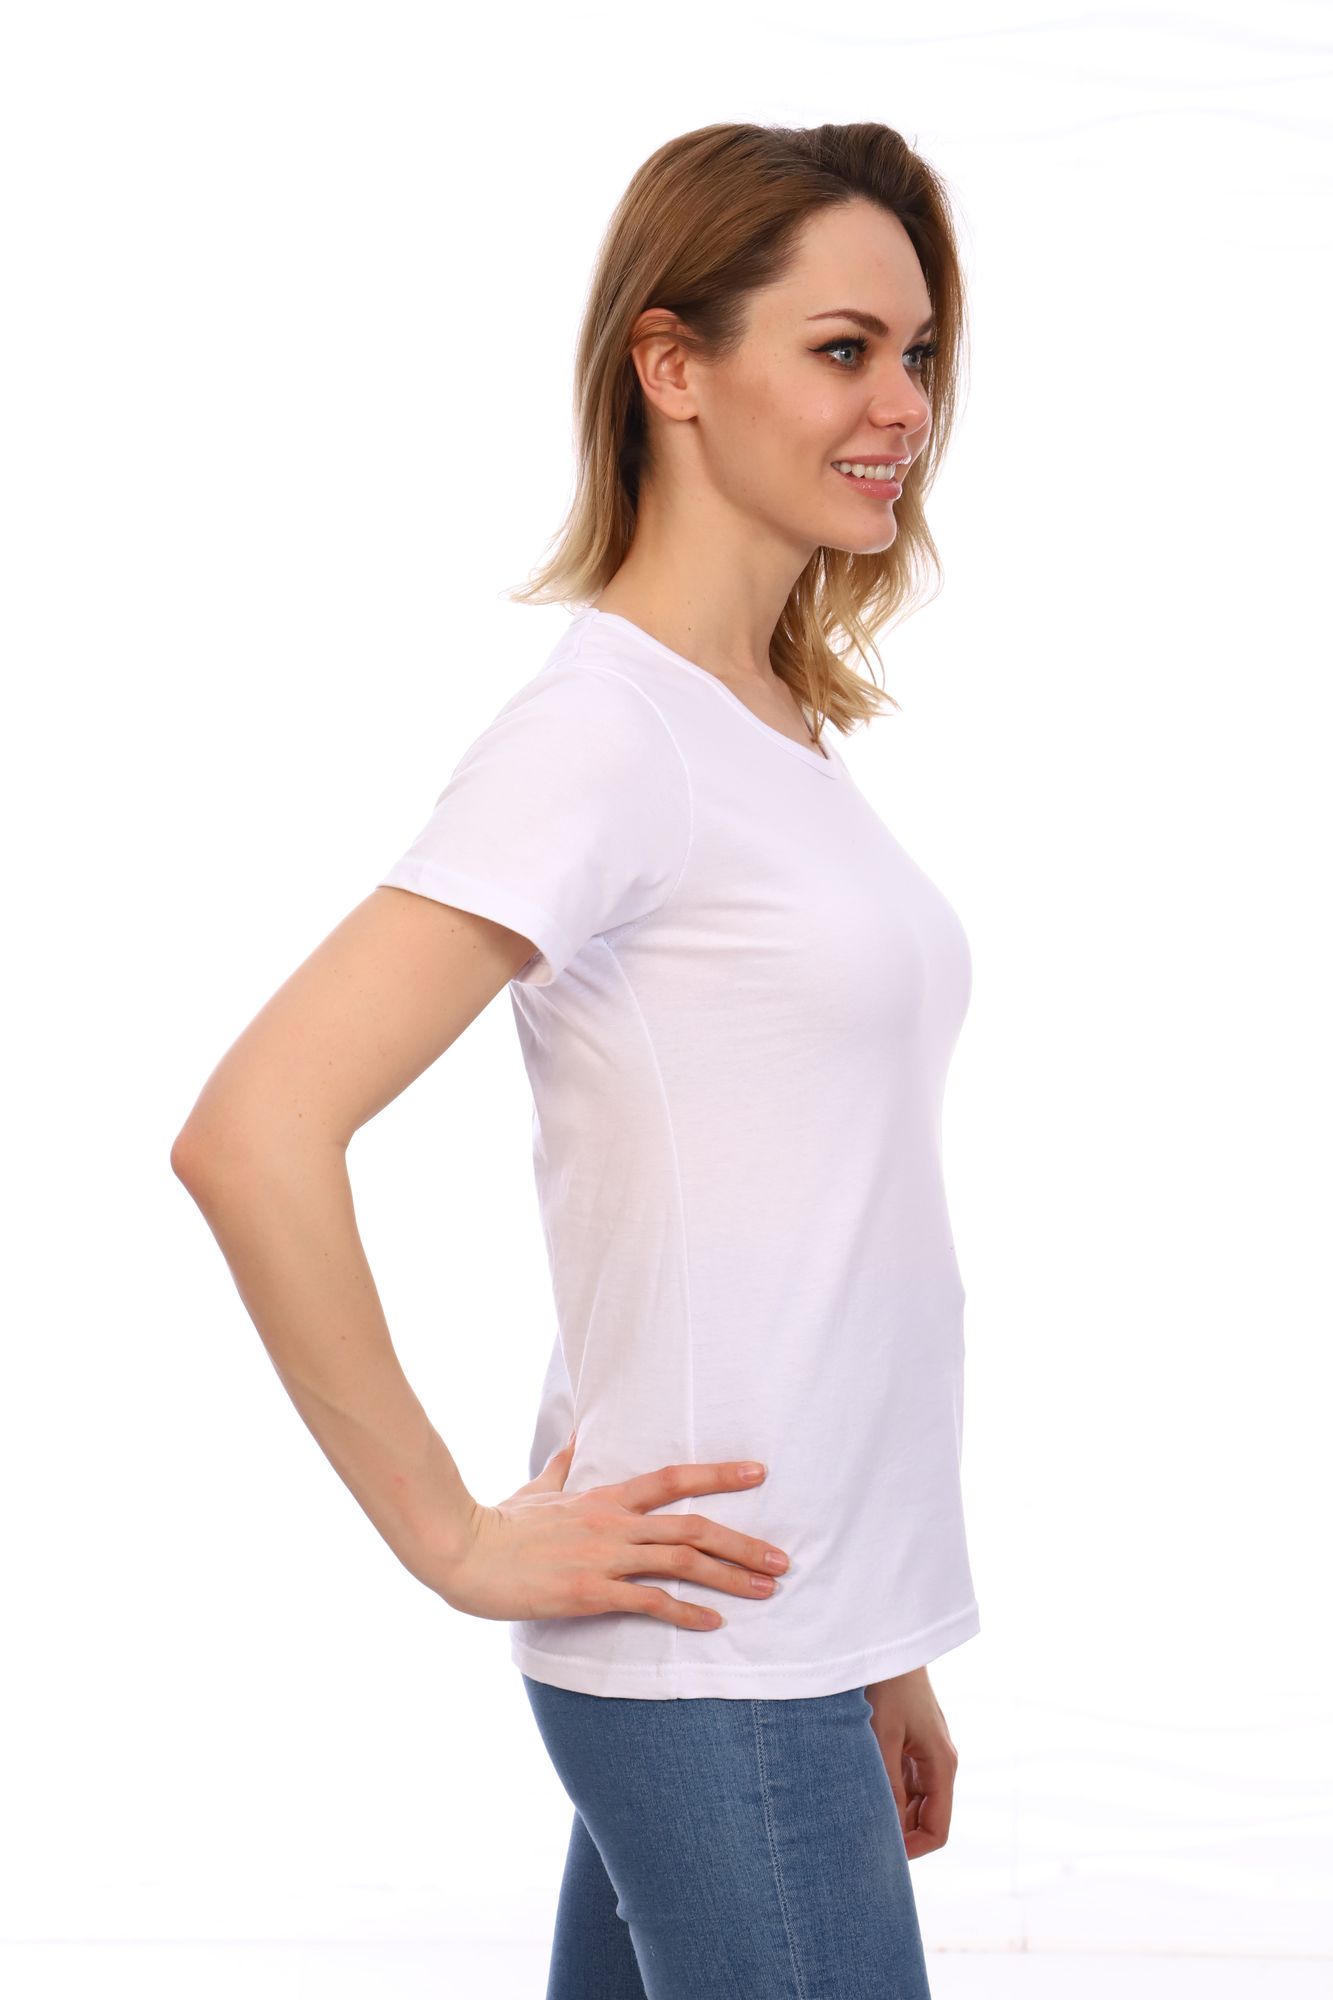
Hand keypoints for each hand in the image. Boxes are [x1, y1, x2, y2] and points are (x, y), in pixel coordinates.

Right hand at [436, 1432, 789, 1631]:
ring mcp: (603, 1557)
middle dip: (742, 1543)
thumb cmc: (500, 1523)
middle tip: (781, 1559)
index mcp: (605, 1498)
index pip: (673, 1479)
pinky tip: (713, 1623)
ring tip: (765, 1590)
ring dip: (729, 1578)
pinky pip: (648, 1602)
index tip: (759, 1473)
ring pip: (680, 1562)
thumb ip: (565, 1463)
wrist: (463, 1551)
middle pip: (692, 1527)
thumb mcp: (538, 1486)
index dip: (719, 1475)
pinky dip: (685, 1612)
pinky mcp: (588, 1591)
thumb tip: (577, 1433)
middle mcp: (613, 1523)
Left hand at [865, 1668, 958, 1857]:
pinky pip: (904, 1782)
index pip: (937, 1831)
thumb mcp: (883, 1737)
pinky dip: (887, 1792)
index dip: (911, 1851)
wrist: (889, 1643)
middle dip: (899, 1834)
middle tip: (859, 1840)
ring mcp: (926, 1753)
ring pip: (913, 1802)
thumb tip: (886, 1831)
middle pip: (925, 1819)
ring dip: (891, 1812)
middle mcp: (939, 1763)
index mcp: (942, 1765)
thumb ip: (888, 1784)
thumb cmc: (886, 1685)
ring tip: (855, 1816)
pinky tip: (859, 1789)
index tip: (878, 1855)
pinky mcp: (912, 1742)